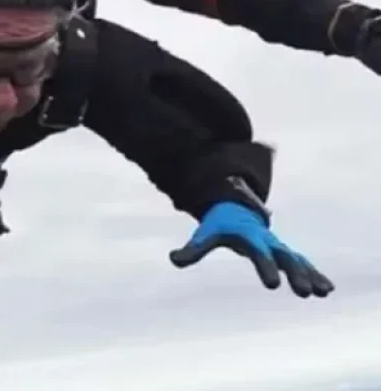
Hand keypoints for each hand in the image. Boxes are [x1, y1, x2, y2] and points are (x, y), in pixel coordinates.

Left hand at [169, 202, 333, 297]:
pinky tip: (325, 290)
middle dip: (295, 273)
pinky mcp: (284, 252)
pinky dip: (314, 274)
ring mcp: (278, 245)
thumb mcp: (205, 234)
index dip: (265, 267)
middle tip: (303, 291)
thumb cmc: (219, 224)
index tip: (273, 285)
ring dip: (310, 275)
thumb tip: (173, 259)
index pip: (259, 253)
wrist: (236, 208)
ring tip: (323, 292)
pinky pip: (302, 263)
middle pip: (284, 256)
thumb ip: (192, 249)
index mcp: (250, 236)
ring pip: (297, 260)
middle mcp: (268, 240)